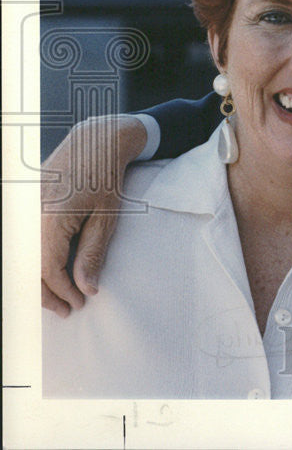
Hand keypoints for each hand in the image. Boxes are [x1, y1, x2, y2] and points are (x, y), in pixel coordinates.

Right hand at [40, 116, 146, 315]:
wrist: (97, 140)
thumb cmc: (107, 176)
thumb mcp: (107, 217)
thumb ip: (93, 253)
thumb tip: (87, 288)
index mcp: (51, 218)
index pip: (48, 269)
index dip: (62, 291)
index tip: (78, 303)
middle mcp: (31, 213)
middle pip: (29, 266)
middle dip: (46, 292)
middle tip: (66, 309)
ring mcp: (25, 206)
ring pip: (25, 254)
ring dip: (39, 277)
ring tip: (60, 294)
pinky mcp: (27, 202)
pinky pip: (26, 239)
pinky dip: (36, 258)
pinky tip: (52, 270)